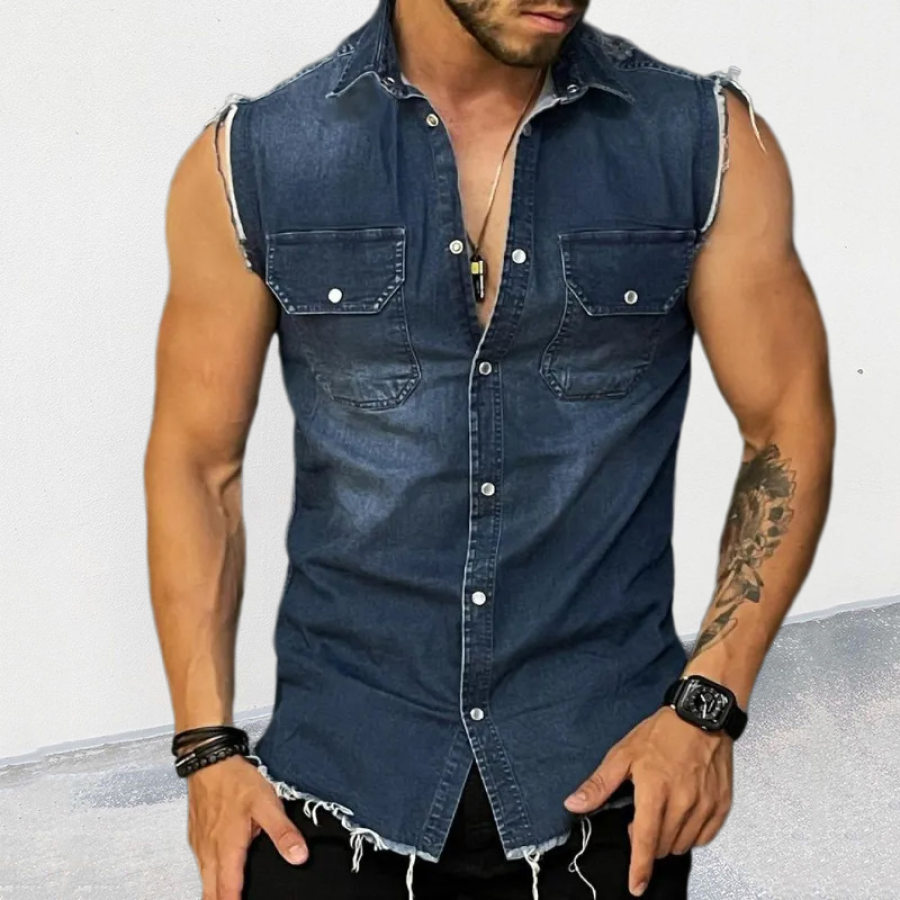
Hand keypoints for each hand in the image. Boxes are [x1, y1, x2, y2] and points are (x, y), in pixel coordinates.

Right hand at [187, 754, 308, 899]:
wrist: (209, 760)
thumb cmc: (235, 780)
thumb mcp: (266, 803)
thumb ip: (282, 831)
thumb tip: (299, 856)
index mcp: (228, 849)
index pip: (228, 892)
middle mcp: (209, 852)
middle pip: (211, 893)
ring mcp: (199, 845)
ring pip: (204, 881)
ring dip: (215, 893)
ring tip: (228, 897)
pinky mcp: (196, 836)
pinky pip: (201, 866)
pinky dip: (209, 878)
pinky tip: (218, 875)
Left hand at [562, 705, 733, 895]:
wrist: (701, 715)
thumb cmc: (661, 733)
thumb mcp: (623, 753)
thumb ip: (599, 784)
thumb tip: (574, 804)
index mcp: (655, 789)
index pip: (645, 839)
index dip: (639, 867)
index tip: (636, 886)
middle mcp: (683, 801)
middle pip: (662, 846)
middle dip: (647, 842)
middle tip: (641, 817)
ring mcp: (705, 805)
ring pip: (683, 844)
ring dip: (668, 839)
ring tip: (662, 812)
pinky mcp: (721, 805)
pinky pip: (704, 836)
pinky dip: (690, 833)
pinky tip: (682, 814)